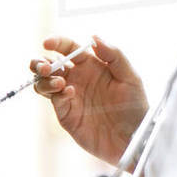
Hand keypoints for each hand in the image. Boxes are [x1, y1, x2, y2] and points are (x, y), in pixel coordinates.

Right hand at [29, 35, 147, 167]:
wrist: (133, 140)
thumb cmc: (136, 107)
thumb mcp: (130, 77)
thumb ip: (114, 55)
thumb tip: (94, 37)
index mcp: (91, 65)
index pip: (68, 48)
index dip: (56, 42)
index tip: (47, 43)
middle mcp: (77, 78)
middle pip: (48, 64)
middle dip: (40, 62)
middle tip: (46, 67)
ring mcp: (69, 96)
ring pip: (43, 81)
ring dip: (44, 79)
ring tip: (59, 83)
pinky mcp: (65, 113)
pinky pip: (53, 99)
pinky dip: (55, 93)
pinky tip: (69, 93)